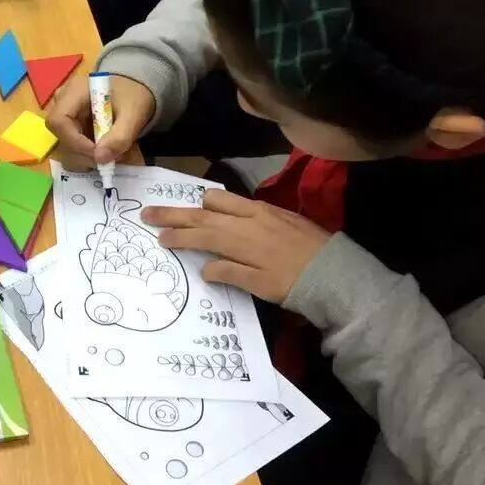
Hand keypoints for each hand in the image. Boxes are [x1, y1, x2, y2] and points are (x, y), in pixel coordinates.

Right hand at [46, 74, 155, 167]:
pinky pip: (73, 142)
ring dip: (87, 155)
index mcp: (74, 92)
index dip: (75, 142)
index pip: (59, 120)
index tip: (98, 153)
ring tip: (112, 154)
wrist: (135, 85)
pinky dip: (89, 151)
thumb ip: (119, 136)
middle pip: (61, 134)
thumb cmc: (132, 93)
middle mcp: (63, 101)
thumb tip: (100, 158)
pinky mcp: (71, 123)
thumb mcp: (133, 114)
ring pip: (65, 142)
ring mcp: (66, 112)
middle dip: (83, 152)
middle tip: (108, 160)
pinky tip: (106, 150)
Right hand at [144, 188, 331, 302]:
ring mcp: (261, 211)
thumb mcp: (259, 286)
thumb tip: (204, 267)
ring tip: (190, 211)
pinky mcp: (275, 209)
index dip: (177, 235)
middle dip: (174, 213)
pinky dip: (224, 203)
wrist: (334, 272)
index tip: (158, 237)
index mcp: (239, 240)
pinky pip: (241, 200)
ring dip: (201, 204)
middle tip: (149, 212)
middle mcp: (246, 220)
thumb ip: (230, 273)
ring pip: (222, 198)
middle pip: (202, 212)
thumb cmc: (293, 284)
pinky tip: (223, 211)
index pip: (199, 233)